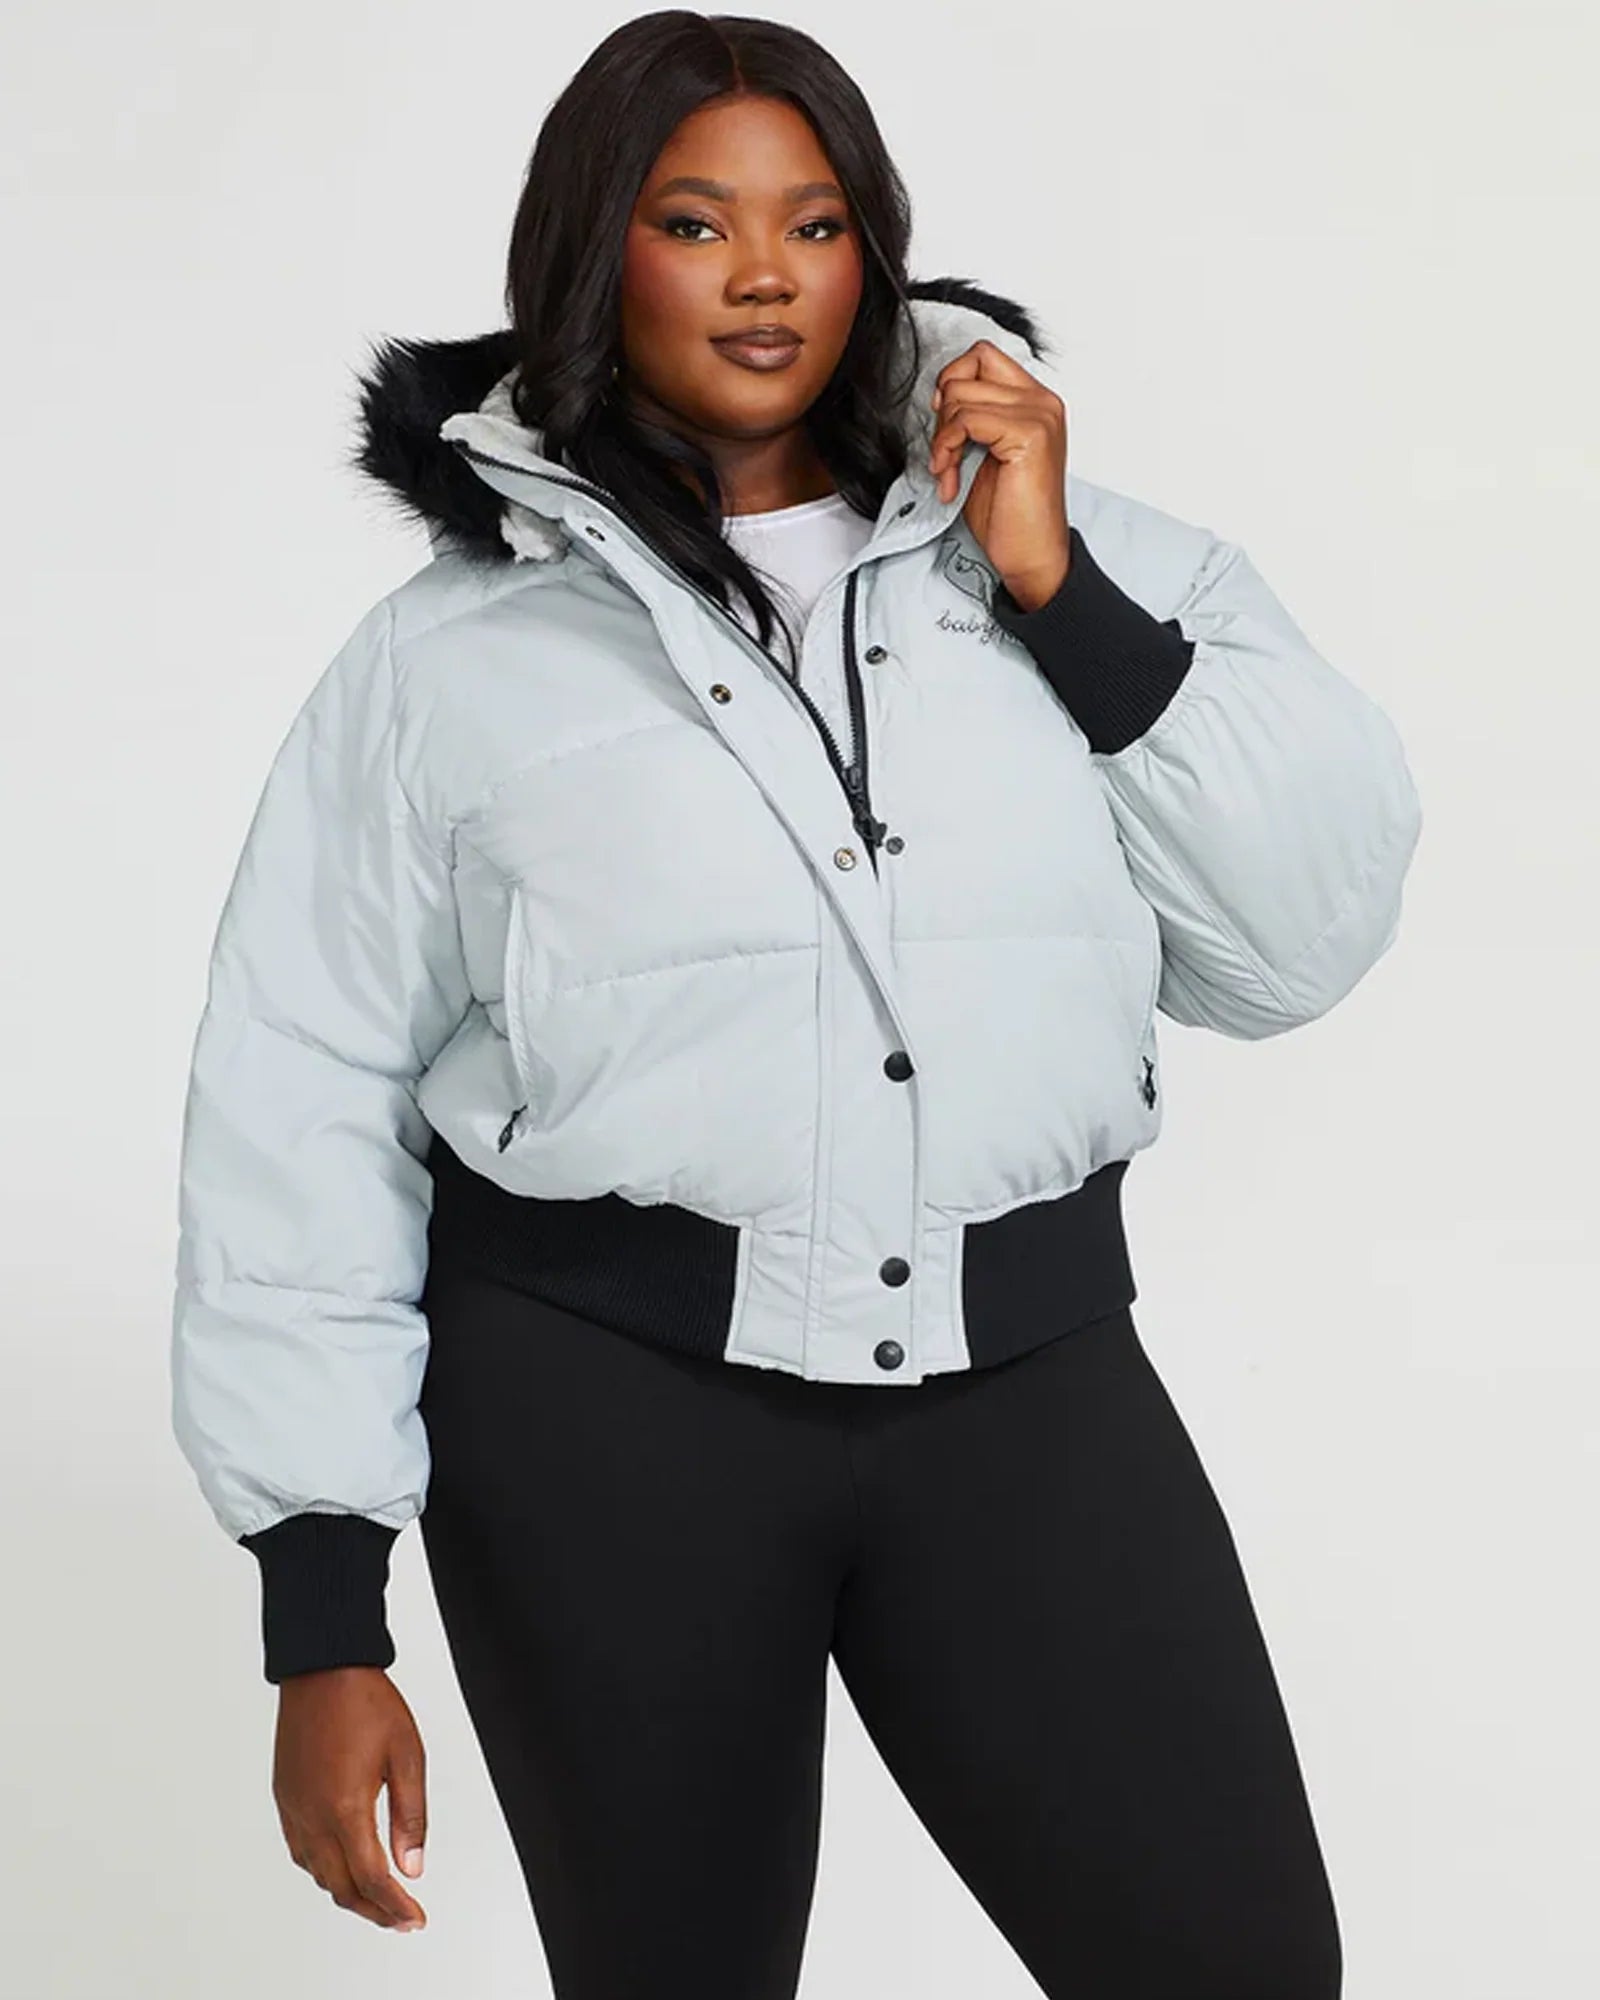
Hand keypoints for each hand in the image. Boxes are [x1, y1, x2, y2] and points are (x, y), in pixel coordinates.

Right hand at [271, 1666, 428, 1932]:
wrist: (322, 1667)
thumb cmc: (365, 1701)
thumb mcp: (407, 1755)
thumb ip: (410, 1816)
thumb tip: (412, 1866)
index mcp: (344, 1808)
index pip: (371, 1878)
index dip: (395, 1906)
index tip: (415, 1919)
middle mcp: (312, 1816)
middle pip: (341, 1886)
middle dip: (373, 1910)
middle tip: (401, 1918)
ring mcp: (294, 1808)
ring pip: (317, 1873)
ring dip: (347, 1893)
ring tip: (377, 1898)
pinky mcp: (285, 1796)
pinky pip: (300, 1851)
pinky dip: (323, 1870)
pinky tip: (341, 1866)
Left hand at [927, 338, 1071, 611]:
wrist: (1032, 557)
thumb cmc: (1008, 515)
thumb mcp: (982, 454)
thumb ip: (971, 418)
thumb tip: (941, 394)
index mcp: (1034, 401)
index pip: (981, 356)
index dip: (952, 384)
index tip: (944, 426)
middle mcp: (1042, 401)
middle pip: (966, 373)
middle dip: (941, 419)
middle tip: (944, 461)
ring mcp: (1039, 415)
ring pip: (961, 395)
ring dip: (942, 439)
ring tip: (948, 475)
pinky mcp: (1029, 435)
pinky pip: (966, 420)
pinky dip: (947, 449)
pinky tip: (949, 480)